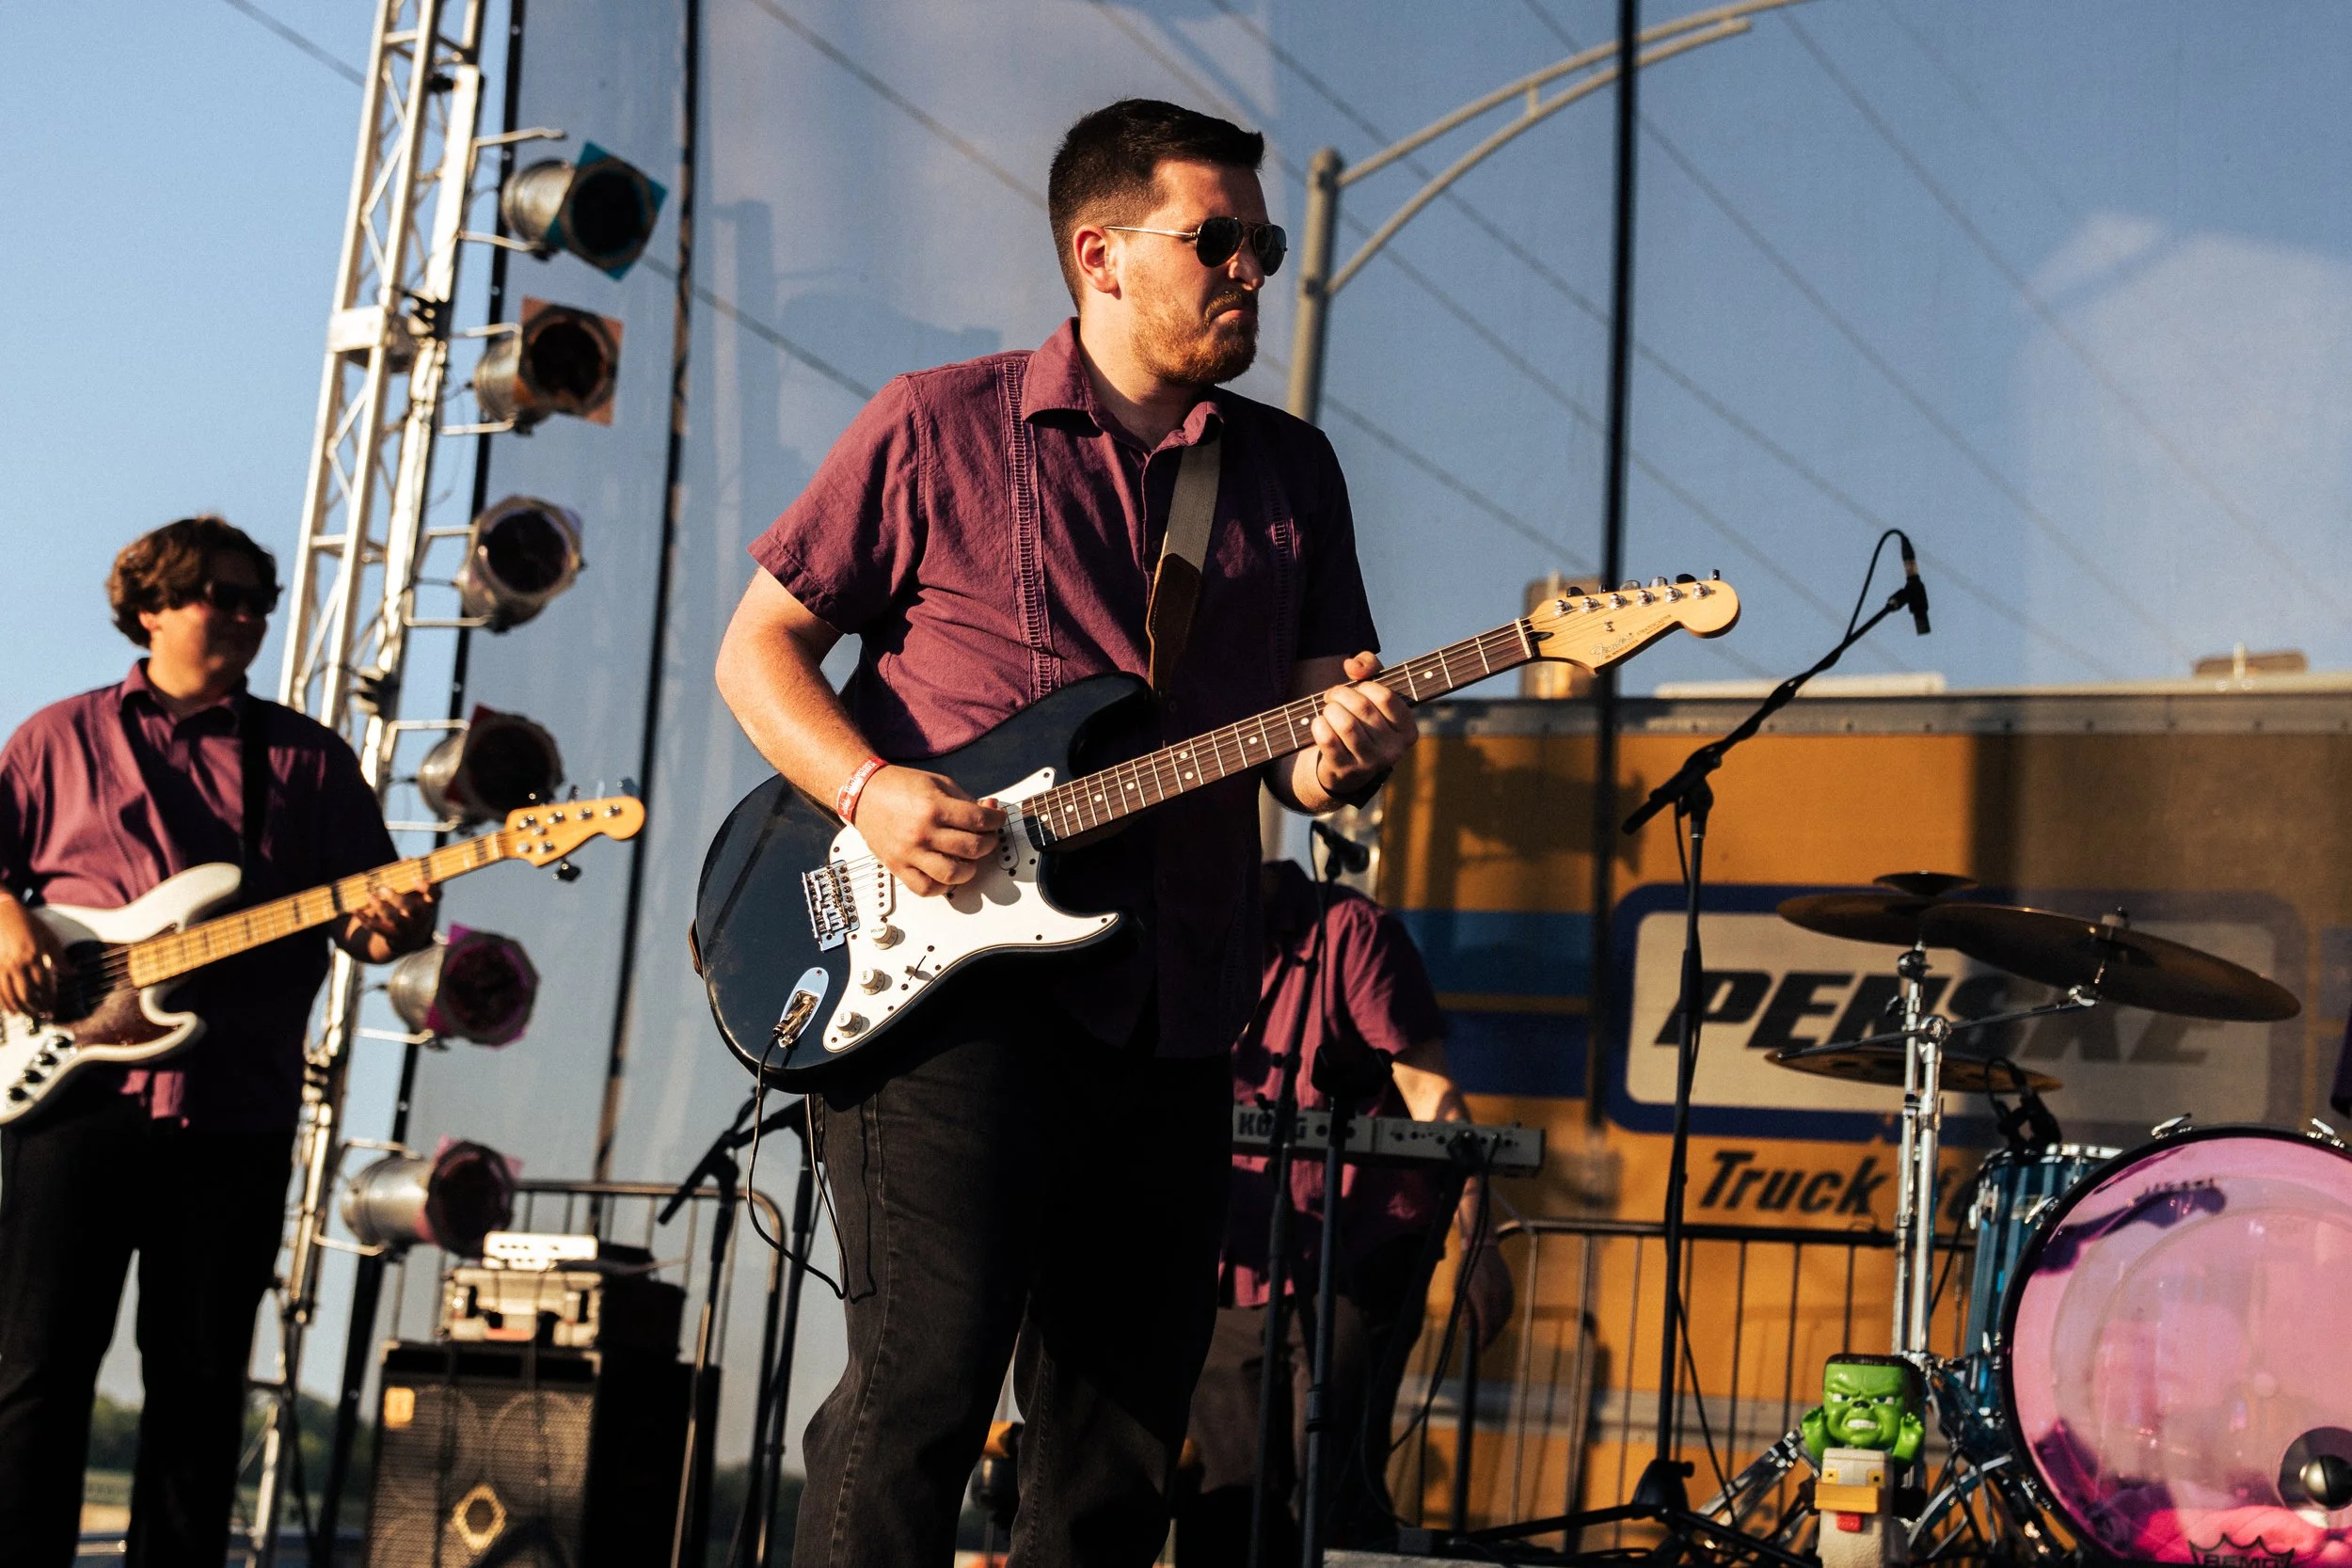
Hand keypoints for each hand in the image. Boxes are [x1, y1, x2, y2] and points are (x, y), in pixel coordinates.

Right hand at [0, 898, 68, 1016]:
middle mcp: (17, 964)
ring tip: (27, 1015)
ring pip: (9, 995)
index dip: (48, 1000)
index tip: (52, 1010)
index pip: (44, 986)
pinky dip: (2, 1002)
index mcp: (34, 956)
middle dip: (35, 1009)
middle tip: (42, 1016)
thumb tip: (73, 974)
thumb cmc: (26, 921)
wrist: (0, 910)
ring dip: (19, 1008)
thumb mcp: (47, 936)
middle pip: (26, 994)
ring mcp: (1, 966)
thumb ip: (60, 957)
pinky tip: (8, 1009)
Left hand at [337, 885, 437, 962]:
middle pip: (412, 909)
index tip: (415, 878)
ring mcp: (406, 929)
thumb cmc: (409, 906)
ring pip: (394, 919)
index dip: (427, 887)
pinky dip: (365, 919)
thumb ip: (409, 876)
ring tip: (369, 894)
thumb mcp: (413, 893)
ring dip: (380, 907)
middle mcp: (419, 917)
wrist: (407, 937)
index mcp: (427, 903)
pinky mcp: (391, 936)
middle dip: (397, 898)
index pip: (435, 896)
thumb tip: (407, 859)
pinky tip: (356, 910)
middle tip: (383, 888)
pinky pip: (377, 929)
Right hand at [852, 767, 1004, 896]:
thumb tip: (989, 812)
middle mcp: (923, 832)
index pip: (979, 820)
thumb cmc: (899, 786)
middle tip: (986, 838)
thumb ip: (965, 800)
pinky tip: (947, 874)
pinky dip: (942, 886)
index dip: (996, 820)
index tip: (997, 820)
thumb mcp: (938, 783)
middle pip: (972, 848)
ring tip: (968, 860)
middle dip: (988, 843)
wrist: (863, 793)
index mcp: (934, 807)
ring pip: (953, 874)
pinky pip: (925, 888)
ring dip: (970, 869)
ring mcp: (910, 852)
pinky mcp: (898, 867)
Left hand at [1310, 651, 1416, 799]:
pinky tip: (1319, 723)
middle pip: (1363, 708)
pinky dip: (1319, 725)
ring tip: (1327, 710)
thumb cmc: (1363, 720)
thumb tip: (1352, 666)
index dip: (1365, 685)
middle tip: (1332, 696)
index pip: (1386, 697)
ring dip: (1330, 710)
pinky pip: (1328, 741)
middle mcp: (1393, 750)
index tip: (1354, 687)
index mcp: (1407, 731)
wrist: (1346, 767)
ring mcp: (1370, 764)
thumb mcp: (1373, 690)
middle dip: (1340, 694)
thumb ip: (1369, 665)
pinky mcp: (1346, 771)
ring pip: (1346, 724)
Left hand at [1461, 1239, 1515, 1351]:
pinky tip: (1496, 1322)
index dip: (1483, 1339)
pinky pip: (1509, 1309)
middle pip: (1497, 1325)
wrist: (1482, 1248)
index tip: (1479, 1348)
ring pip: (1504, 1318)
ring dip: (1497, 1329)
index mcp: (1483, 1298)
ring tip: (1488, 1335)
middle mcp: (1497, 1297)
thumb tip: (1468, 1329)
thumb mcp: (1460, 1290)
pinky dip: (1503, 1318)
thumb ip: (1465, 1310)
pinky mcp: (1510, 1289)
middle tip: (1483, 1345)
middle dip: (1490, 1337)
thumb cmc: (1467, 1269)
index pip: (1486, 1326)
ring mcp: (1506, 1293)